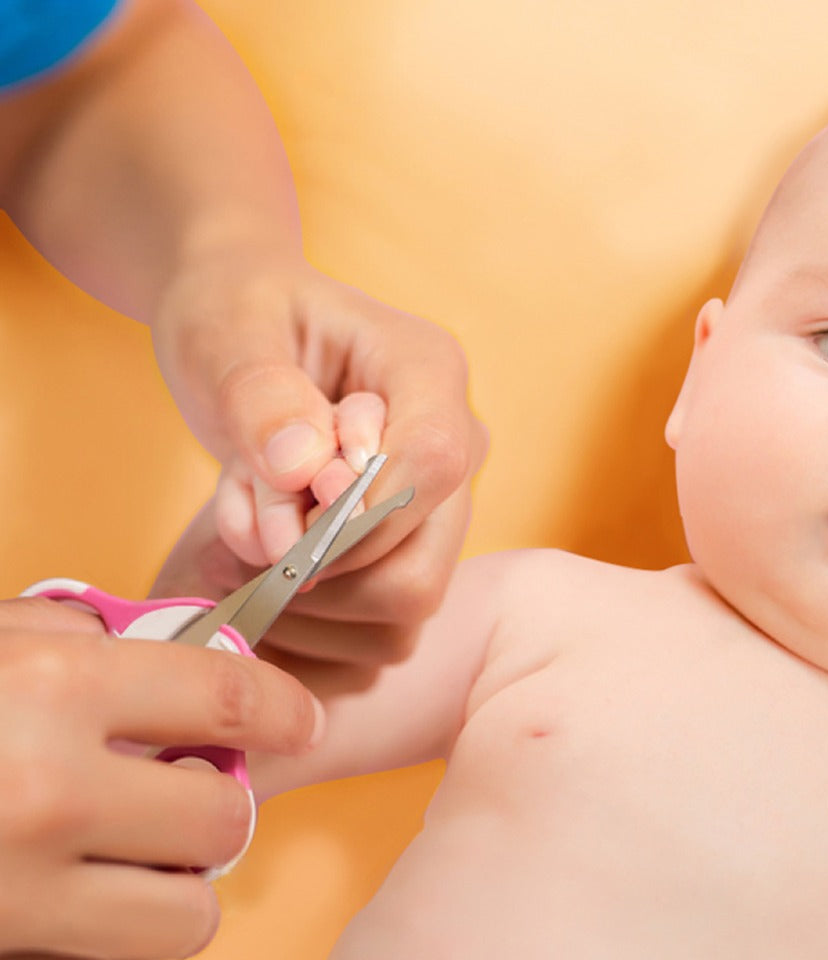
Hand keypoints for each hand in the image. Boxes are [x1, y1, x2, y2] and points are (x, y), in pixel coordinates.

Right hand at [0, 596, 321, 959]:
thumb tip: (148, 644)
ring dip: (170, 887)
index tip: (300, 722)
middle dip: (213, 803)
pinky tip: (49, 906)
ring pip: (187, 917)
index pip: (231, 700)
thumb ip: (67, 635)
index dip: (284, 710)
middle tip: (173, 792)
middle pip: (224, 820)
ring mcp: (20, 899)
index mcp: (56, 692)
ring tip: (118, 857)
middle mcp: (54, 796)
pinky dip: (91, 944)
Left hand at [151, 249, 486, 663]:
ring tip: (247, 524)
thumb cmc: (237, 316)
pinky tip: (263, 554)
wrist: (243, 335)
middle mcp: (456, 448)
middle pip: (422, 568)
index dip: (355, 511)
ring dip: (299, 591)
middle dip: (317, 567)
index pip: (434, 461)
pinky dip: (301, 612)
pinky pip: (369, 628)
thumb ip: (260, 395)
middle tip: (248, 522)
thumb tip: (304, 471)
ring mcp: (439, 512)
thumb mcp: (225, 331)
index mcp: (428, 371)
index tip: (282, 507)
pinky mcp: (410, 555)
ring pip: (397, 611)